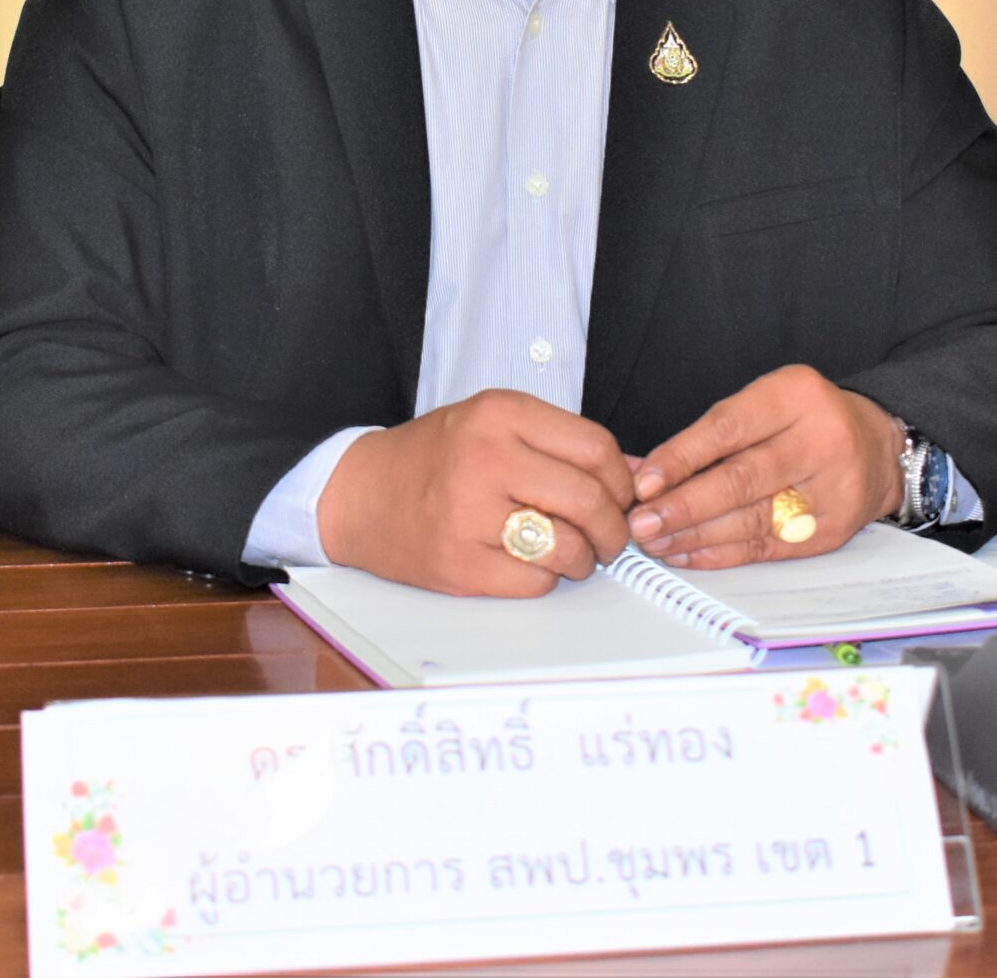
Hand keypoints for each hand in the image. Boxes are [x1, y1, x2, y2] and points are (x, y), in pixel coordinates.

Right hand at [318, 390, 635, 596]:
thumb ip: (562, 443)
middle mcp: (485, 458)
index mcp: (499, 414)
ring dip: (583, 559)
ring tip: (571, 553)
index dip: (623, 481)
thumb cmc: (433, 459)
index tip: (623, 496)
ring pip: (568, 547)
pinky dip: (544, 579)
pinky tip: (528, 564)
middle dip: (614, 528)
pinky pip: (535, 582)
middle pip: (589, 500)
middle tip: (612, 537)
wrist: (359, 494)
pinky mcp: (459, 563)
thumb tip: (637, 476)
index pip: (596, 448)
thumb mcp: (495, 425)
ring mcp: (469, 514)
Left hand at [628, 365, 902, 569]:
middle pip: (741, 479)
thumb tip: (643, 471)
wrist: (878, 447)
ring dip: (695, 535)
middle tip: (641, 522)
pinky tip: (688, 552)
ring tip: (655, 541)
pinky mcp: (832, 530)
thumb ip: (707, 435)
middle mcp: (820, 441)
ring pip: (752, 520)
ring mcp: (832, 490)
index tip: (644, 481)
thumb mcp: (764, 403)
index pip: (729, 428)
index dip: (681, 458)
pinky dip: (721, 553)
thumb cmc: (806, 420)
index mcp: (796, 396)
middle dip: (683, 505)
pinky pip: (766, 547)